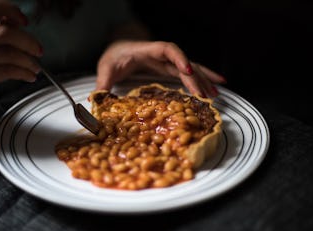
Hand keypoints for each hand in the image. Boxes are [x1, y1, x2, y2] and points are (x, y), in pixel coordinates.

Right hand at [0, 0, 41, 116]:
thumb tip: (14, 23)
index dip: (8, 9)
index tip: (24, 20)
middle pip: (4, 32)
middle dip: (28, 41)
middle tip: (38, 50)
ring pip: (9, 54)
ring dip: (28, 61)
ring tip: (35, 67)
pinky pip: (7, 71)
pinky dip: (23, 73)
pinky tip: (28, 76)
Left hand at [96, 40, 225, 97]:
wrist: (119, 48)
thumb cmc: (114, 55)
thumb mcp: (106, 68)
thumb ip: (103, 83)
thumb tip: (96, 100)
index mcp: (146, 50)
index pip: (167, 49)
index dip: (179, 57)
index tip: (186, 70)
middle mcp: (161, 55)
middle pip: (183, 62)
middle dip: (195, 78)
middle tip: (205, 96)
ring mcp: (168, 61)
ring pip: (190, 68)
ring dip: (203, 80)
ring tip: (216, 94)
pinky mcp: (170, 68)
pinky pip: (188, 73)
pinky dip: (201, 79)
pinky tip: (213, 87)